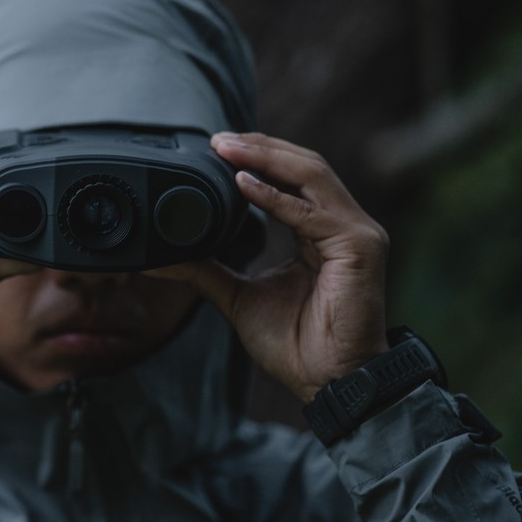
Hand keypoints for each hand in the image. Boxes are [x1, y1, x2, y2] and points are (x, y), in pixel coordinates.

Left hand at [154, 132, 389, 401]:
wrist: (329, 382)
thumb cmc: (296, 345)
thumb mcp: (238, 296)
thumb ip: (206, 269)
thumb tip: (161, 256)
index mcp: (321, 231)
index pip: (293, 177)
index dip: (258, 157)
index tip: (216, 146)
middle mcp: (344, 224)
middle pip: (304, 165)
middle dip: (260, 147)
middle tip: (217, 139)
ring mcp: (357, 232)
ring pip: (312, 175)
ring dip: (266, 158)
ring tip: (226, 149)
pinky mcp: (360, 247)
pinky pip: (310, 214)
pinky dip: (274, 197)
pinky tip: (242, 186)